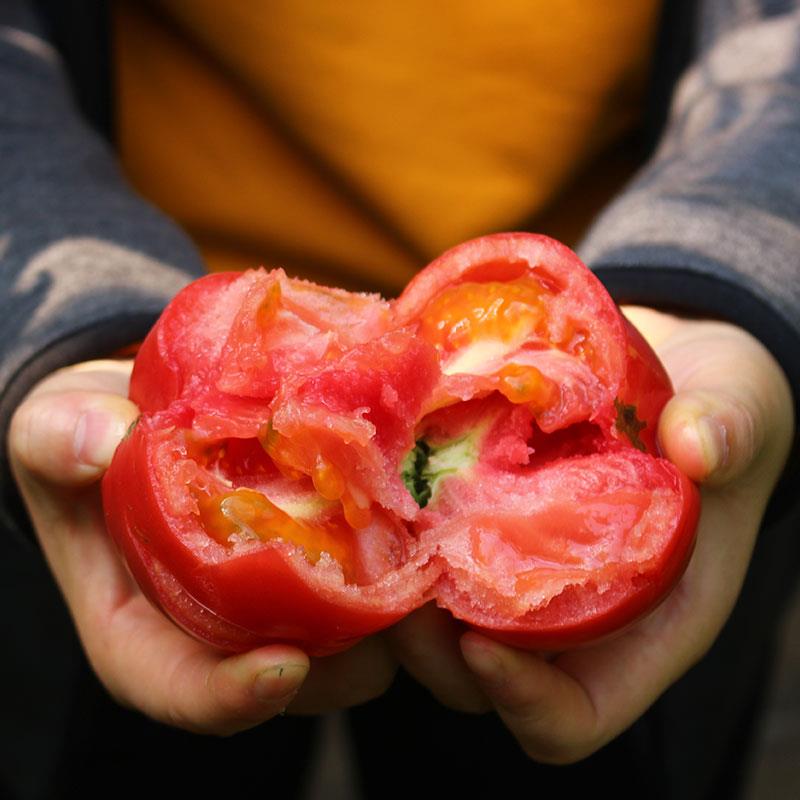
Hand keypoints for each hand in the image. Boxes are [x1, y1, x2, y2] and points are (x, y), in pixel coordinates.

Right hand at [9, 359, 395, 734]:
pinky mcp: (319, 553)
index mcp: (142, 626)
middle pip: (293, 680)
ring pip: (350, 639)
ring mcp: (277, 594)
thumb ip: (58, 435)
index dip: (230, 696)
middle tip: (388, 607)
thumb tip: (103, 439)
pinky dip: (400, 559)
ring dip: (390, 613)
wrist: (150, 408)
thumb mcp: (54, 428)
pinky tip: (417, 514)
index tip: (282, 666)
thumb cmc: (94, 434)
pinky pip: (373, 579)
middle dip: (345, 659)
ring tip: (417, 559)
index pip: (181, 689)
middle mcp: (220, 625)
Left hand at [388, 308, 794, 761]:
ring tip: (377, 527)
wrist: (673, 369)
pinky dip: (392, 530)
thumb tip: (699, 445)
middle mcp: (567, 610)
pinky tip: (380, 469)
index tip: (479, 645)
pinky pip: (422, 550)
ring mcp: (517, 567)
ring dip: (393, 588)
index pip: (574, 714)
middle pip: (477, 676)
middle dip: (429, 644)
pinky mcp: (483, 518)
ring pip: (432, 622)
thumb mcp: (741, 411)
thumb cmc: (716, 410)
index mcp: (642, 621)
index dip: (523, 700)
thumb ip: (730, 430)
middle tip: (402, 575)